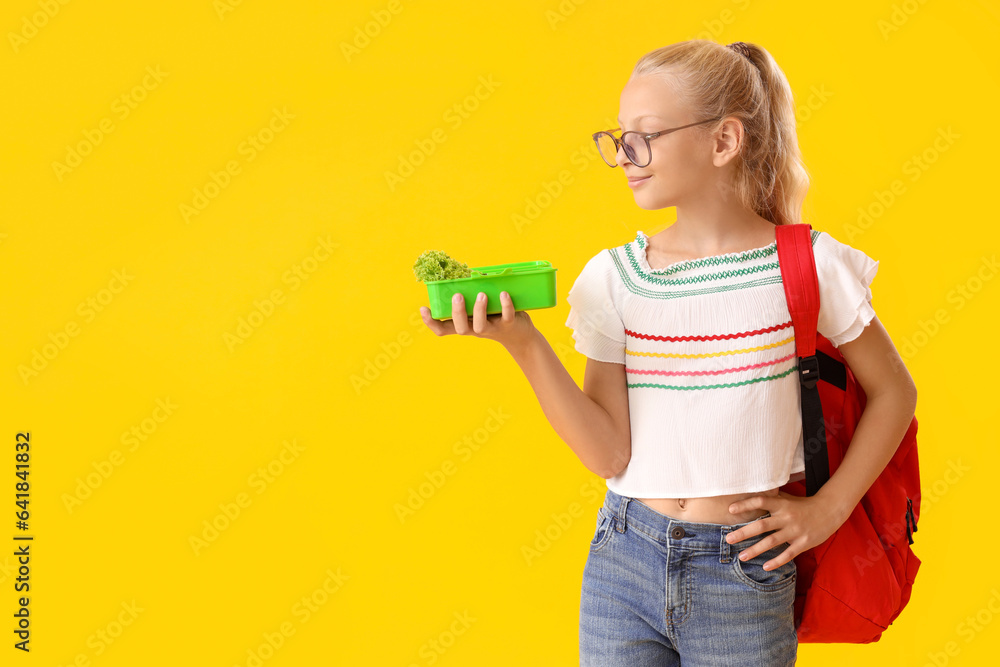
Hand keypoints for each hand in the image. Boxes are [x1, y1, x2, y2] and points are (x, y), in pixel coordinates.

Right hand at [419, 291, 536, 352]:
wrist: (519, 333)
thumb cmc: (495, 315)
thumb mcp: (481, 307)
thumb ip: (472, 293)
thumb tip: (464, 272)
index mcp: (465, 324)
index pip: (443, 329)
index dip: (431, 322)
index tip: (424, 308)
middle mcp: (475, 329)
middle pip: (460, 329)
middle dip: (457, 312)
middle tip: (458, 295)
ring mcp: (492, 329)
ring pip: (480, 326)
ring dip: (479, 309)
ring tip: (482, 294)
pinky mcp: (509, 325)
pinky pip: (506, 316)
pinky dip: (505, 305)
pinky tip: (503, 293)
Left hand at [723, 491, 849, 570]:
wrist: (830, 510)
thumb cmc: (803, 505)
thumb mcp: (787, 499)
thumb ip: (772, 499)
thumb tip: (750, 495)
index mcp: (781, 504)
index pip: (760, 501)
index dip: (745, 504)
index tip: (730, 509)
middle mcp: (786, 517)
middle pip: (762, 525)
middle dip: (744, 533)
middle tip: (728, 539)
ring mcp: (795, 531)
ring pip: (772, 542)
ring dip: (755, 550)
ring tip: (741, 556)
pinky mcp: (803, 543)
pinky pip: (788, 554)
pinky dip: (776, 561)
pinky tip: (764, 567)